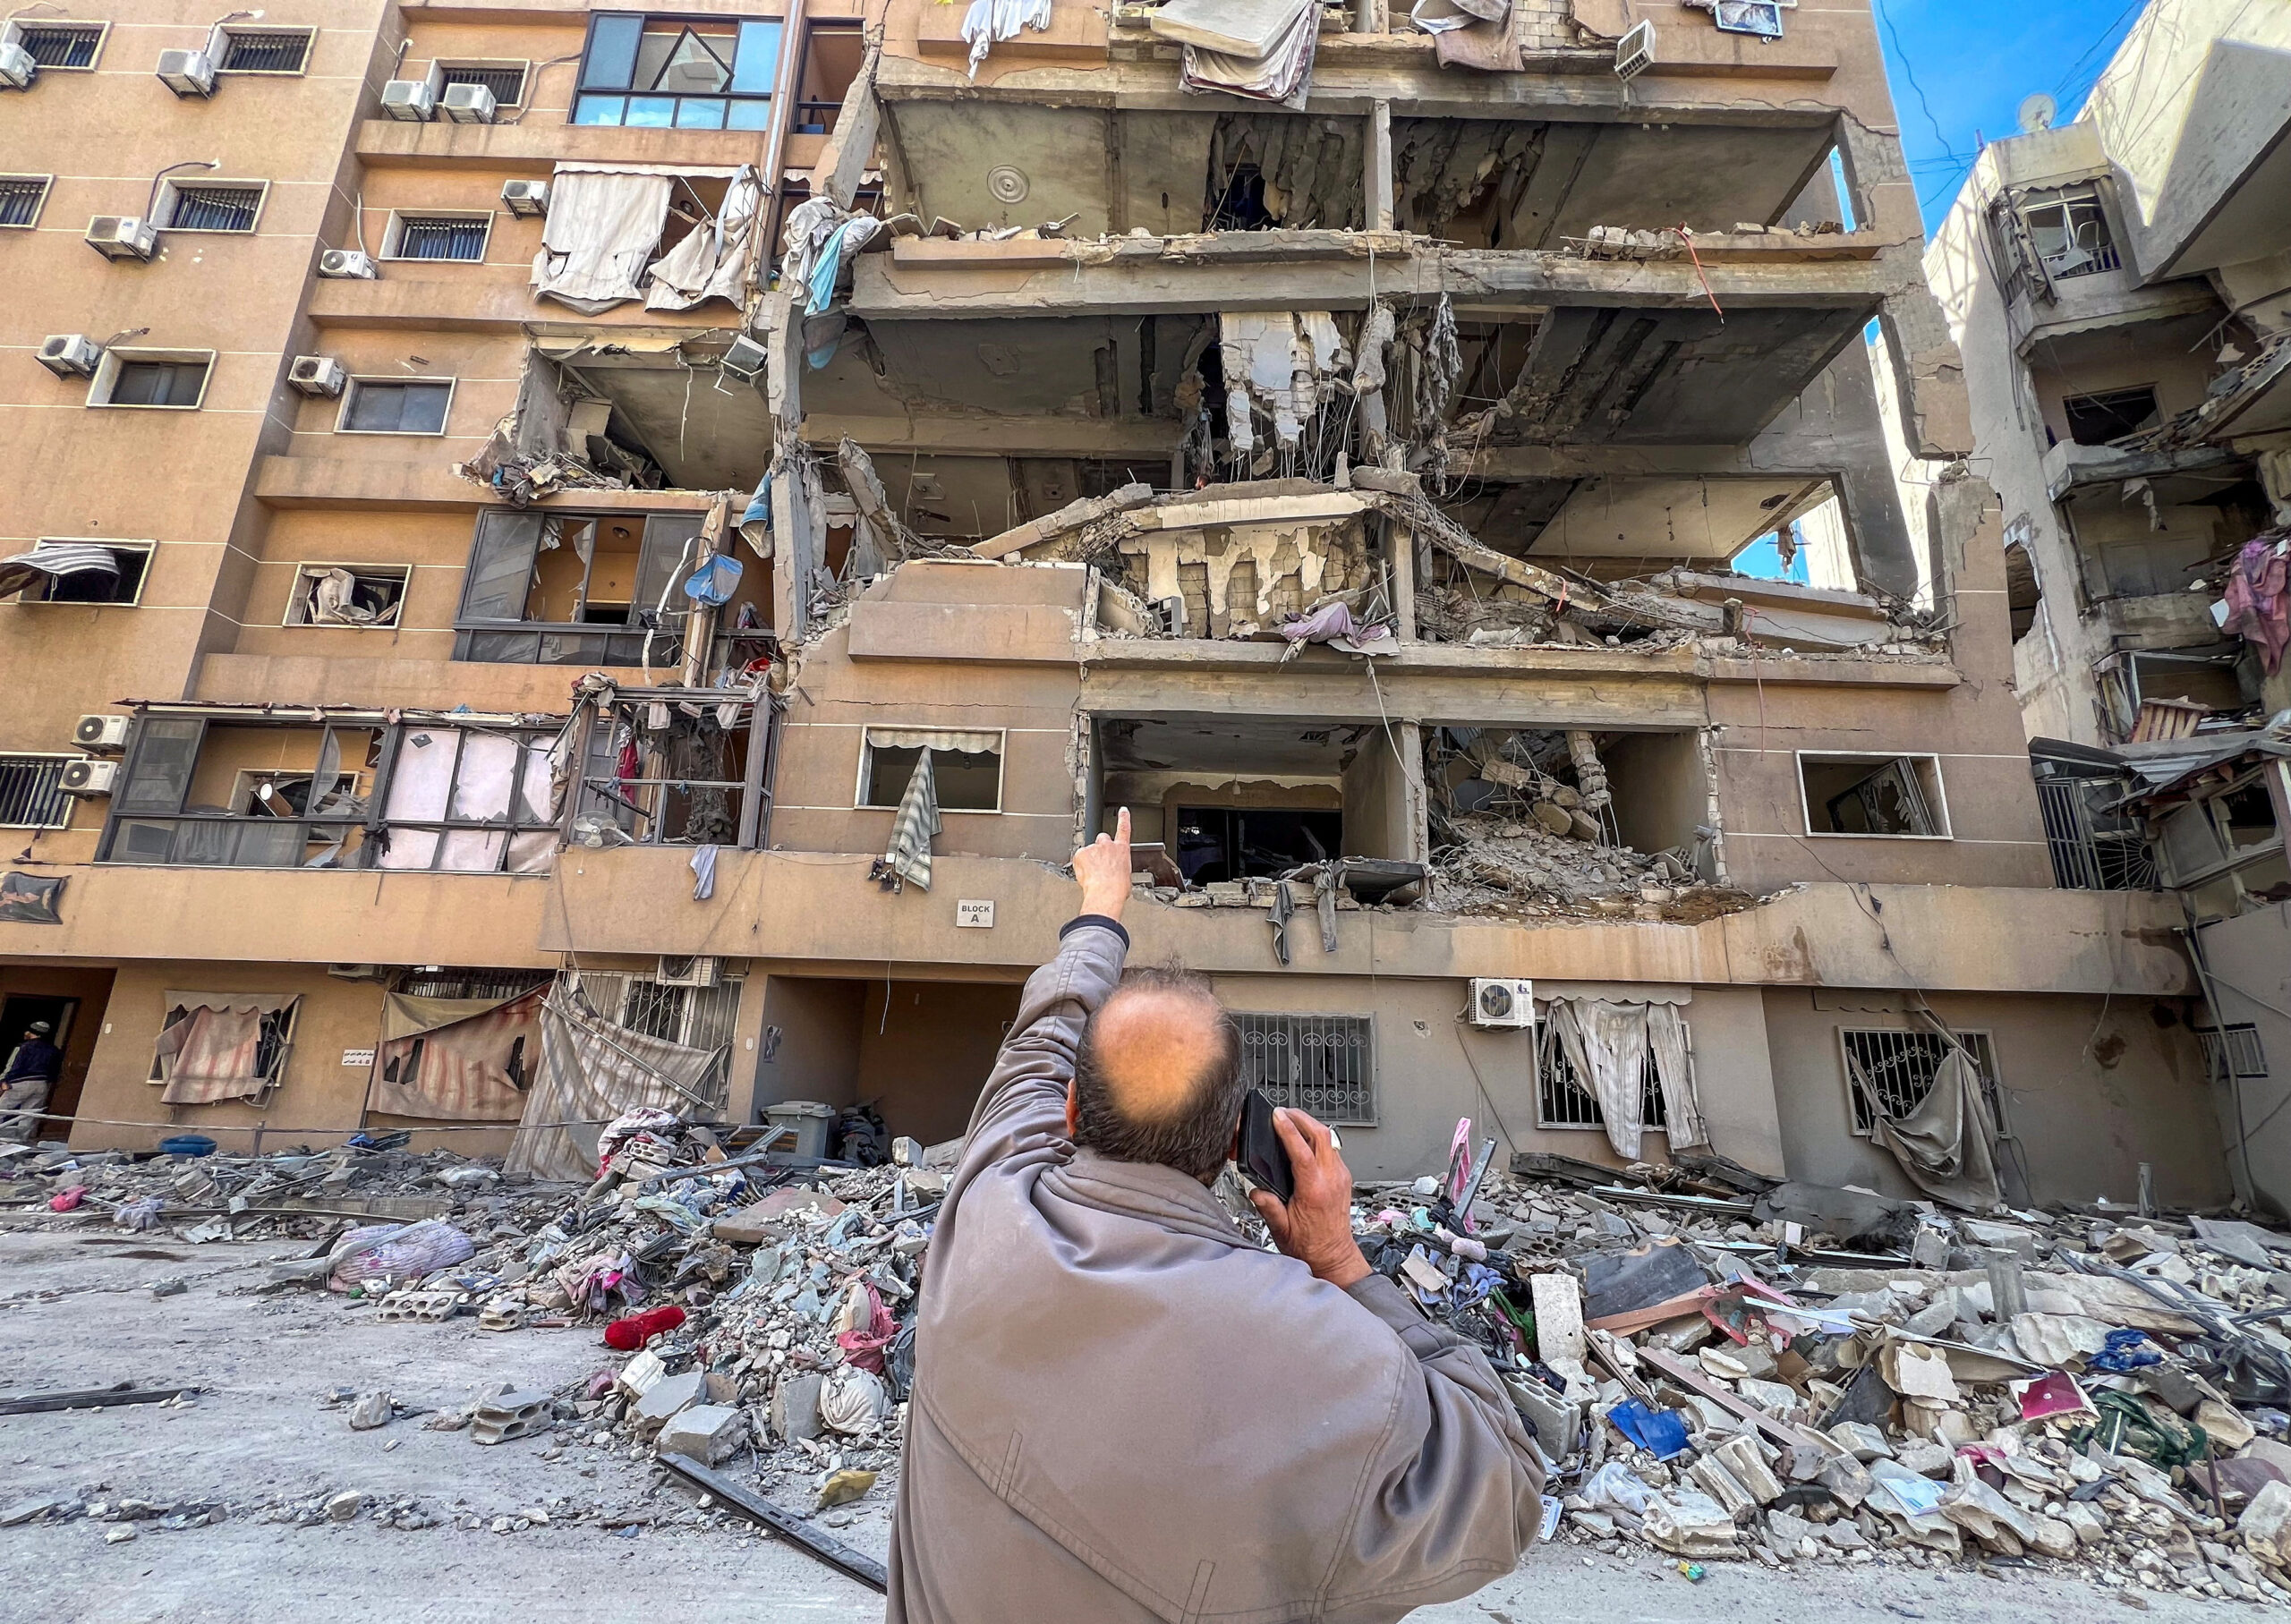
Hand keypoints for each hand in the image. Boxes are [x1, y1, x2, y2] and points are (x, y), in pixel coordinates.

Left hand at [1071, 806, 1132, 922]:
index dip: (1123, 818)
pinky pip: (1079, 858)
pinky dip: (1080, 865)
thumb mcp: (1126, 875)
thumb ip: (1120, 866)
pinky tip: (1086, 875)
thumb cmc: (1117, 888)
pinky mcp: (1081, 854)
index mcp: (1122, 850)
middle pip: (1102, 839)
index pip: (1124, 829)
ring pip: (1089, 851)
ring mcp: (1093, 848)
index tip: (1122, 811)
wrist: (1106, 893)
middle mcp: (1108, 845)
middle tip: (1099, 862)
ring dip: (1090, 860)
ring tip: (1093, 875)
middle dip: (1100, 848)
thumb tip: (1116, 871)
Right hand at [1249, 1107, 1369, 1289]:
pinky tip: (1304, 1139)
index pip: (1302, 1150)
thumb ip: (1268, 1207)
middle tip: (1284, 1111)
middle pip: (1322, 1135)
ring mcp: (1340, 1177)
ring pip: (1330, 1139)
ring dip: (1311, 1126)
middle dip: (1302, 1118)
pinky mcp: (1343, 1178)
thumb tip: (1256, 1189)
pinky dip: (1318, 1138)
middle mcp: (1331, 1180)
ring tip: (1292, 1120)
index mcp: (1314, 1190)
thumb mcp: (1281, 1230)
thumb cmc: (1311, 1246)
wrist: (1334, 1257)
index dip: (1288, 1129)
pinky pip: (1332, 1149)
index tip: (1277, 1116)